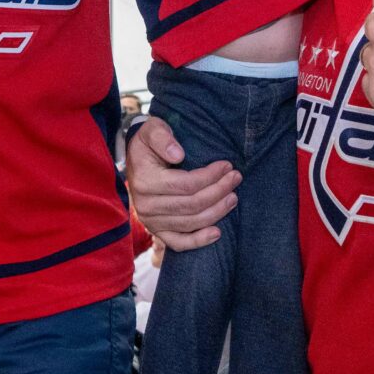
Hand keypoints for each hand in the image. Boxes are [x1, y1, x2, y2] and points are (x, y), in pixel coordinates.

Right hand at [125, 118, 238, 250]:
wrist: (137, 160)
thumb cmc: (150, 143)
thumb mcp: (153, 130)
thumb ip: (162, 137)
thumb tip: (178, 154)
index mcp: (144, 180)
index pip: (185, 184)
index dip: (210, 176)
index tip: (227, 165)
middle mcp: (145, 205)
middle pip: (191, 205)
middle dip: (219, 192)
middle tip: (236, 178)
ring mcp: (150, 221)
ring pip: (190, 223)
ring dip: (216, 212)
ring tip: (233, 197)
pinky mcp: (157, 231)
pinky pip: (179, 243)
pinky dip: (199, 241)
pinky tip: (217, 233)